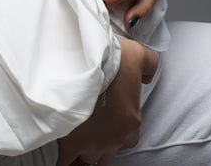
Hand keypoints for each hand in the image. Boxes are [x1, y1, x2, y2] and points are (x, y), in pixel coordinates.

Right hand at [55, 37, 157, 165]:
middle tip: (90, 132)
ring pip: (90, 159)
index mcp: (131, 121)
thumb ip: (148, 66)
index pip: (129, 139)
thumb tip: (147, 75)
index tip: (107, 121)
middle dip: (100, 145)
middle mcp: (114, 139)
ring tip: (75, 140)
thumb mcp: (139, 55)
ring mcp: (93, 144)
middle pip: (109, 153)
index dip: (118, 131)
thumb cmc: (112, 60)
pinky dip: (66, 159)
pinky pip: (68, 162)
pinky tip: (62, 152)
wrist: (85, 65)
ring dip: (85, 152)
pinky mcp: (72, 143)